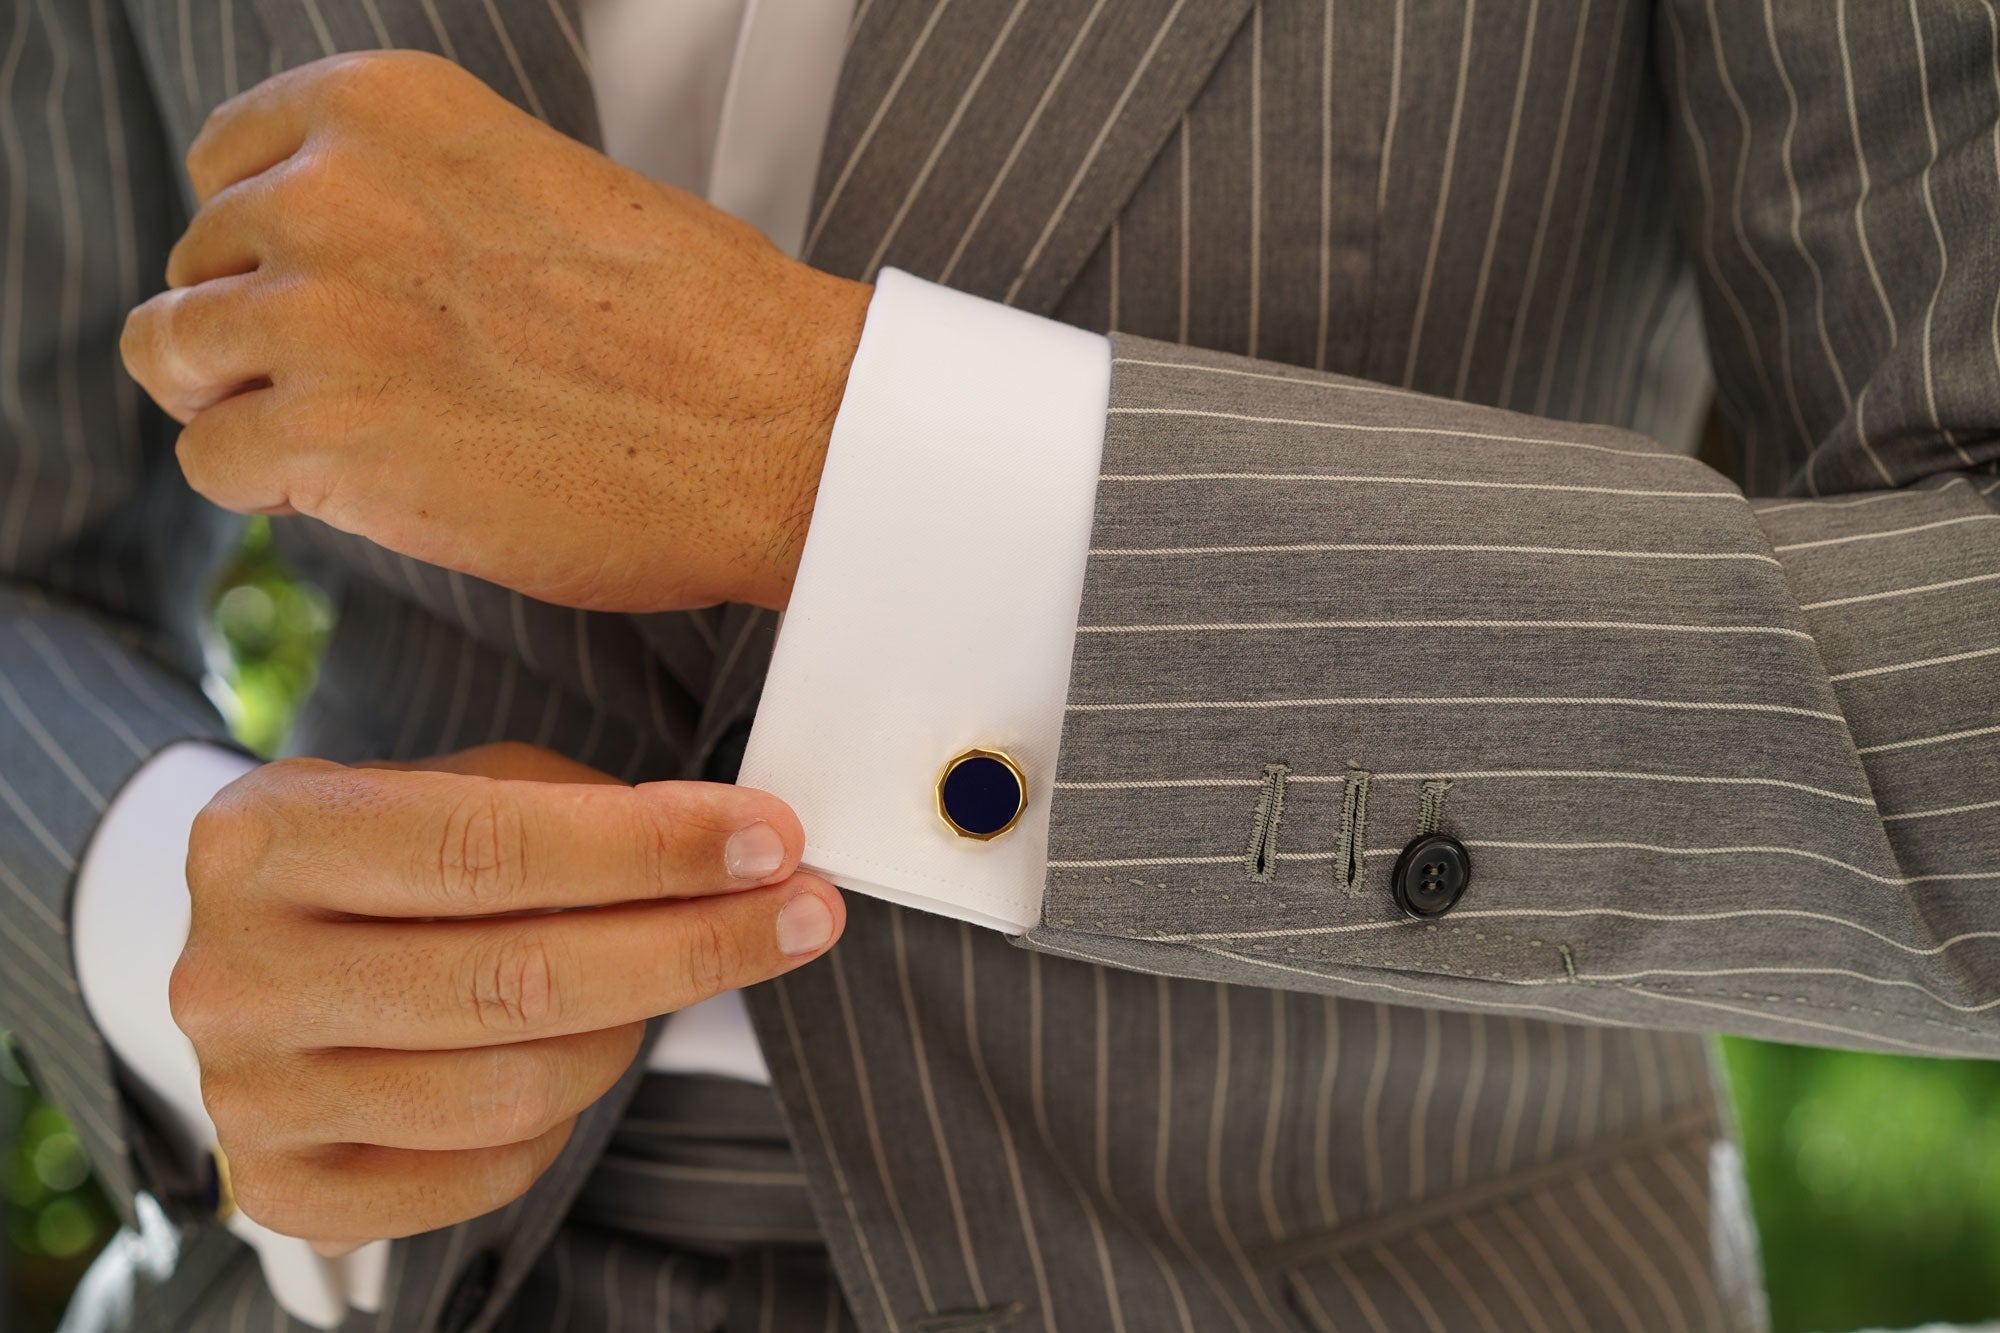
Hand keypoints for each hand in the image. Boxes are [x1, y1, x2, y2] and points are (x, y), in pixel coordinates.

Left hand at [121, 50, 872, 611]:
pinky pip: (210, 463)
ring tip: (361, 440)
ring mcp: (319, 313)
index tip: (337, 298)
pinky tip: (369, 489)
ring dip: (250, 407)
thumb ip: (419, 202)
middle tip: (374, 387)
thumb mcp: (540, 187)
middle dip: (264, 333)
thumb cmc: (701, 327)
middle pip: (199, 265)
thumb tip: (342, 268)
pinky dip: (270, 490)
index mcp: (387, 108)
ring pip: (173, 356)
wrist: (783, 427)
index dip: (270, 246)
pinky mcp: (327, 437)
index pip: (224, 162)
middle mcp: (331, 190)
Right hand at [168, 742, 843, 1246]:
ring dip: (634, 1030)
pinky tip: (583, 1052)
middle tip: (800, 913)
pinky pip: (487, 1171)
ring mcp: (251, 1094)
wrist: (261, 953)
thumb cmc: (386, 854)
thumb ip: (576, 805)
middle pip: (519, 980)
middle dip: (693, 945)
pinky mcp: (286, 1190)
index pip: (491, 847)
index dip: (652, 849)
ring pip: (516, 1088)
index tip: (772, 841)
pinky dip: (565, 1118)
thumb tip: (730, 846)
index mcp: (268, 838)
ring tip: (669, 975)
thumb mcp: (453, 784)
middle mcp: (239, 973)